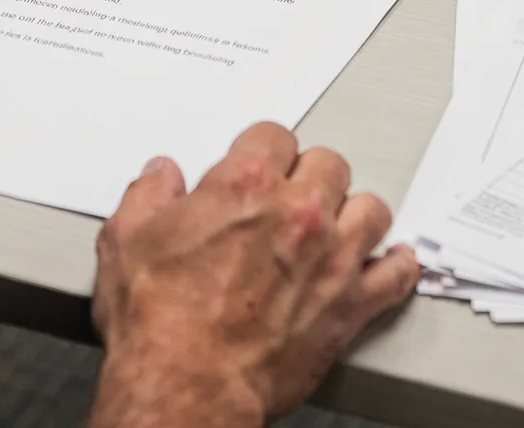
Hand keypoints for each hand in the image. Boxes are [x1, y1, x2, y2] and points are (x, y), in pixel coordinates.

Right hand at [88, 123, 419, 427]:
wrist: (186, 387)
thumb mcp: (126, 241)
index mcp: (245, 184)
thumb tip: (161, 176)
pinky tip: (387, 263)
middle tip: (292, 198)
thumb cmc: (157, 322)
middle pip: (330, 165)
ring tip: (336, 226)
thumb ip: (148, 195)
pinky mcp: (351, 305)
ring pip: (370, 209)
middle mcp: (297, 213)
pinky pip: (397, 273)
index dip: (263, 152)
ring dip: (353, 214)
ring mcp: (332, 258)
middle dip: (310, 176)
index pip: (274, 136)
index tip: (259, 166)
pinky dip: (395, 266)